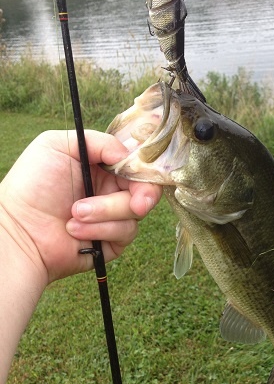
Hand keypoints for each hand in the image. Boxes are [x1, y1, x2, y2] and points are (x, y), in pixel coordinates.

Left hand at [0, 130, 161, 283]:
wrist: (18, 229)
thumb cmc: (32, 184)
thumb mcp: (58, 144)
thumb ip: (99, 141)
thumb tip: (128, 155)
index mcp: (102, 167)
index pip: (136, 164)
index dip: (143, 169)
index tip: (141, 174)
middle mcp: (110, 191)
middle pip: (146, 189)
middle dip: (142, 195)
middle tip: (136, 204)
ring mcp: (112, 218)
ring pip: (134, 214)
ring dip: (105, 212)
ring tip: (74, 214)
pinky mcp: (111, 243)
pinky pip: (124, 234)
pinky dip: (100, 230)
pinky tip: (75, 230)